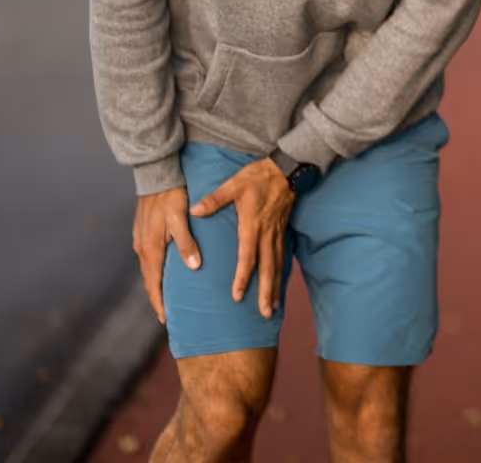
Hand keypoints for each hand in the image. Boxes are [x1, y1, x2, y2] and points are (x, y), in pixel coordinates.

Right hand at [133, 187, 201, 324]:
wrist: (156, 175)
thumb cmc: (171, 196)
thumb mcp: (180, 219)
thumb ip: (186, 243)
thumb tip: (193, 267)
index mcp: (150, 248)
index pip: (153, 284)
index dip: (159, 303)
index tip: (165, 320)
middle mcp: (142, 247)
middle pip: (149, 280)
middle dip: (157, 299)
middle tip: (168, 315)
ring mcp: (140, 240)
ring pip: (148, 269)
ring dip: (156, 285)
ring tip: (167, 298)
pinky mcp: (143, 233)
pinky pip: (149, 258)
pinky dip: (155, 270)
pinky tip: (164, 271)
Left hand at [190, 158, 294, 317]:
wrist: (287, 168)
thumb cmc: (259, 176)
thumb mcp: (234, 184)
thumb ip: (215, 199)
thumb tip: (194, 211)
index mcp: (252, 225)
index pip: (247, 257)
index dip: (242, 277)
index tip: (237, 296)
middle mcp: (266, 234)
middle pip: (267, 268)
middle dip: (266, 292)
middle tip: (264, 313)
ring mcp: (277, 234)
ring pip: (277, 266)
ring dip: (275, 288)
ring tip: (272, 308)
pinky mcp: (282, 231)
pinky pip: (282, 258)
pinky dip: (281, 275)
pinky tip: (278, 286)